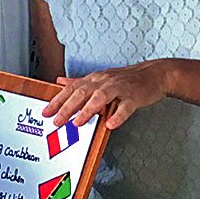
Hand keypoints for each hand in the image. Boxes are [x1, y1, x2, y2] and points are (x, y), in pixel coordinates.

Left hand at [41, 62, 169, 129]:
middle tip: (57, 121)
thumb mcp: (100, 78)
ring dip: (88, 110)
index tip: (46, 112)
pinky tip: (110, 124)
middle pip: (83, 92)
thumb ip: (79, 82)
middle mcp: (105, 81)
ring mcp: (120, 88)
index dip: (58, 100)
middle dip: (68, 107)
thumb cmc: (125, 79)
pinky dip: (118, 116)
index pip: (72, 89)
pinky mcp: (134, 97)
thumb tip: (60, 82)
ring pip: (101, 97)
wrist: (153, 74)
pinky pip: (125, 107)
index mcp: (95, 79)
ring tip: (78, 122)